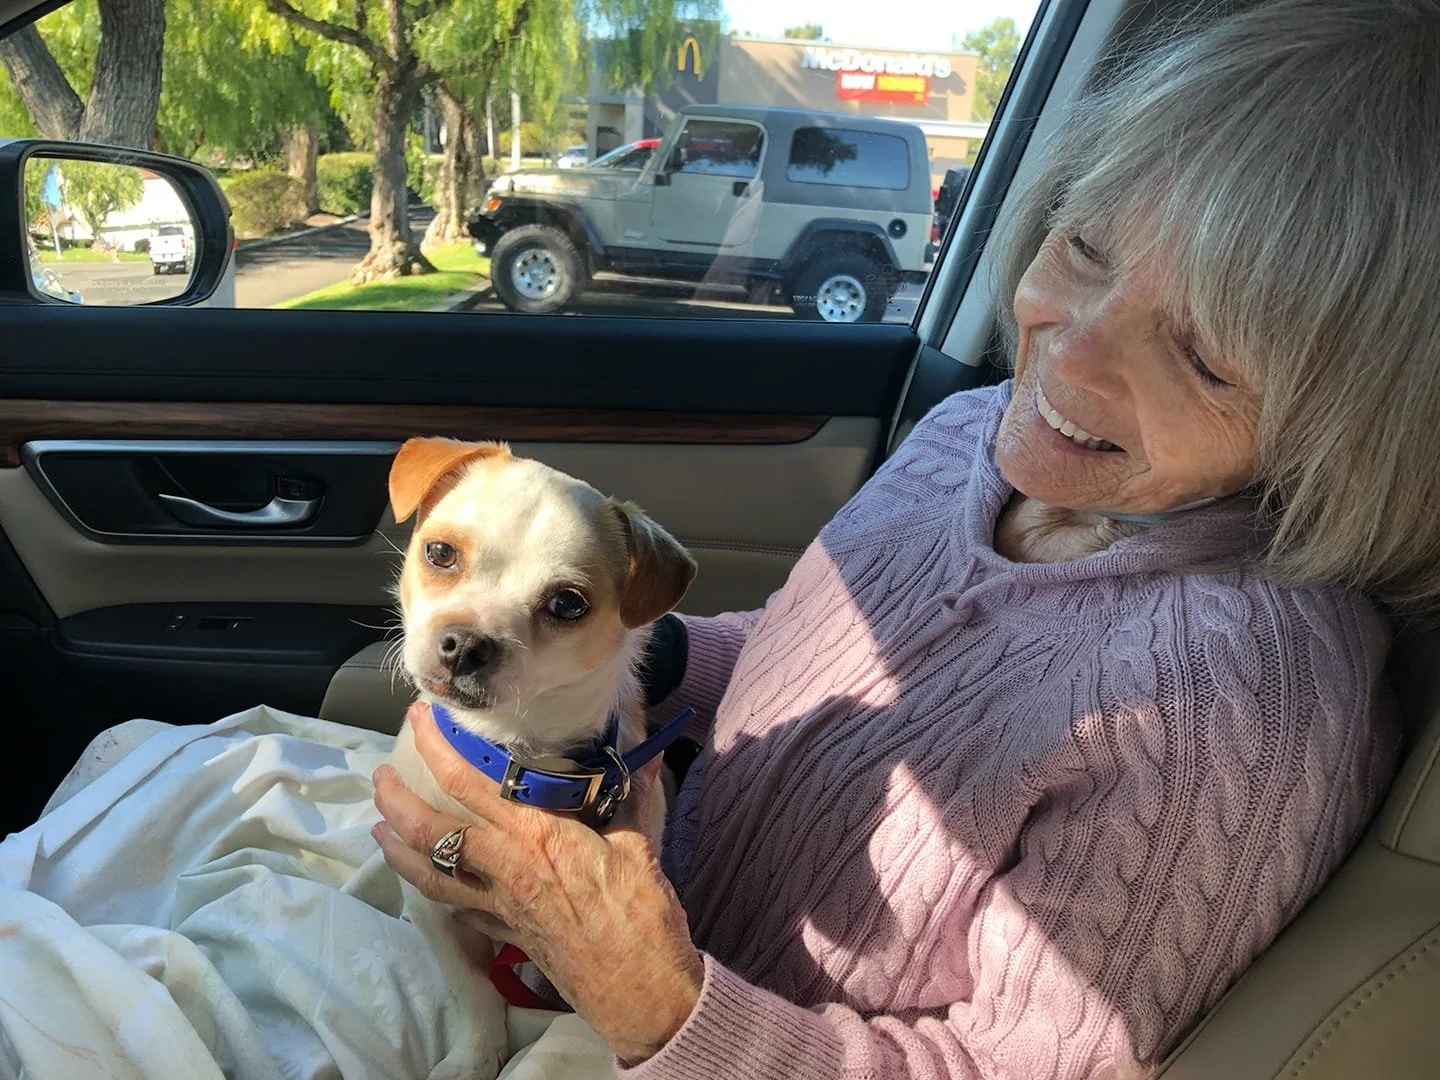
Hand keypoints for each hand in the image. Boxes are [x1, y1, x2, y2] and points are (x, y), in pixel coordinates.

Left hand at [371, 701, 703, 1063]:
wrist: (639, 991)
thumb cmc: (642, 917)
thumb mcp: (639, 846)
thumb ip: (634, 796)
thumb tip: (650, 753)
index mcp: (537, 836)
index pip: (470, 784)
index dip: (437, 747)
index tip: (420, 718)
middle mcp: (507, 869)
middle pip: (431, 831)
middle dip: (395, 800)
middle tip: (379, 776)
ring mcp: (501, 907)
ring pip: (430, 876)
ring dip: (398, 851)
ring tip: (379, 830)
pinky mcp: (507, 935)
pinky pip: (460, 909)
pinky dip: (442, 890)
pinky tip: (436, 880)